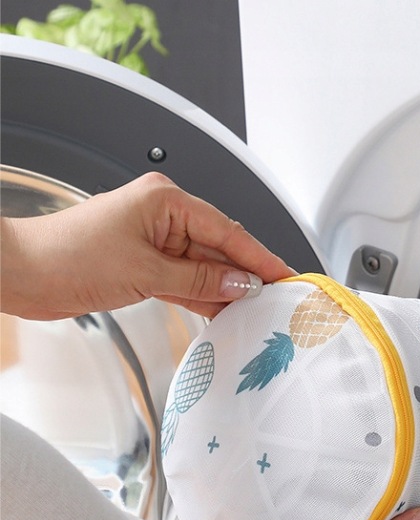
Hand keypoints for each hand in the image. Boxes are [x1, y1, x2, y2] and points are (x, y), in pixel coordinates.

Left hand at [0, 172, 293, 320]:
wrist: (24, 274)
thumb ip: (200, 278)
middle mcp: (162, 215)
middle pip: (220, 247)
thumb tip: (242, 283)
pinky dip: (203, 295)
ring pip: (204, 266)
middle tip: (278, 299)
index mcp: (164, 200)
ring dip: (226, 289)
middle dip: (247, 274)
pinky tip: (224, 311)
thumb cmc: (68, 256)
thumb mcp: (146, 271)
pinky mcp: (144, 264)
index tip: (285, 275)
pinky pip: (185, 279)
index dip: (259, 256)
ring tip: (256, 311)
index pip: (227, 229)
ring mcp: (154, 240)